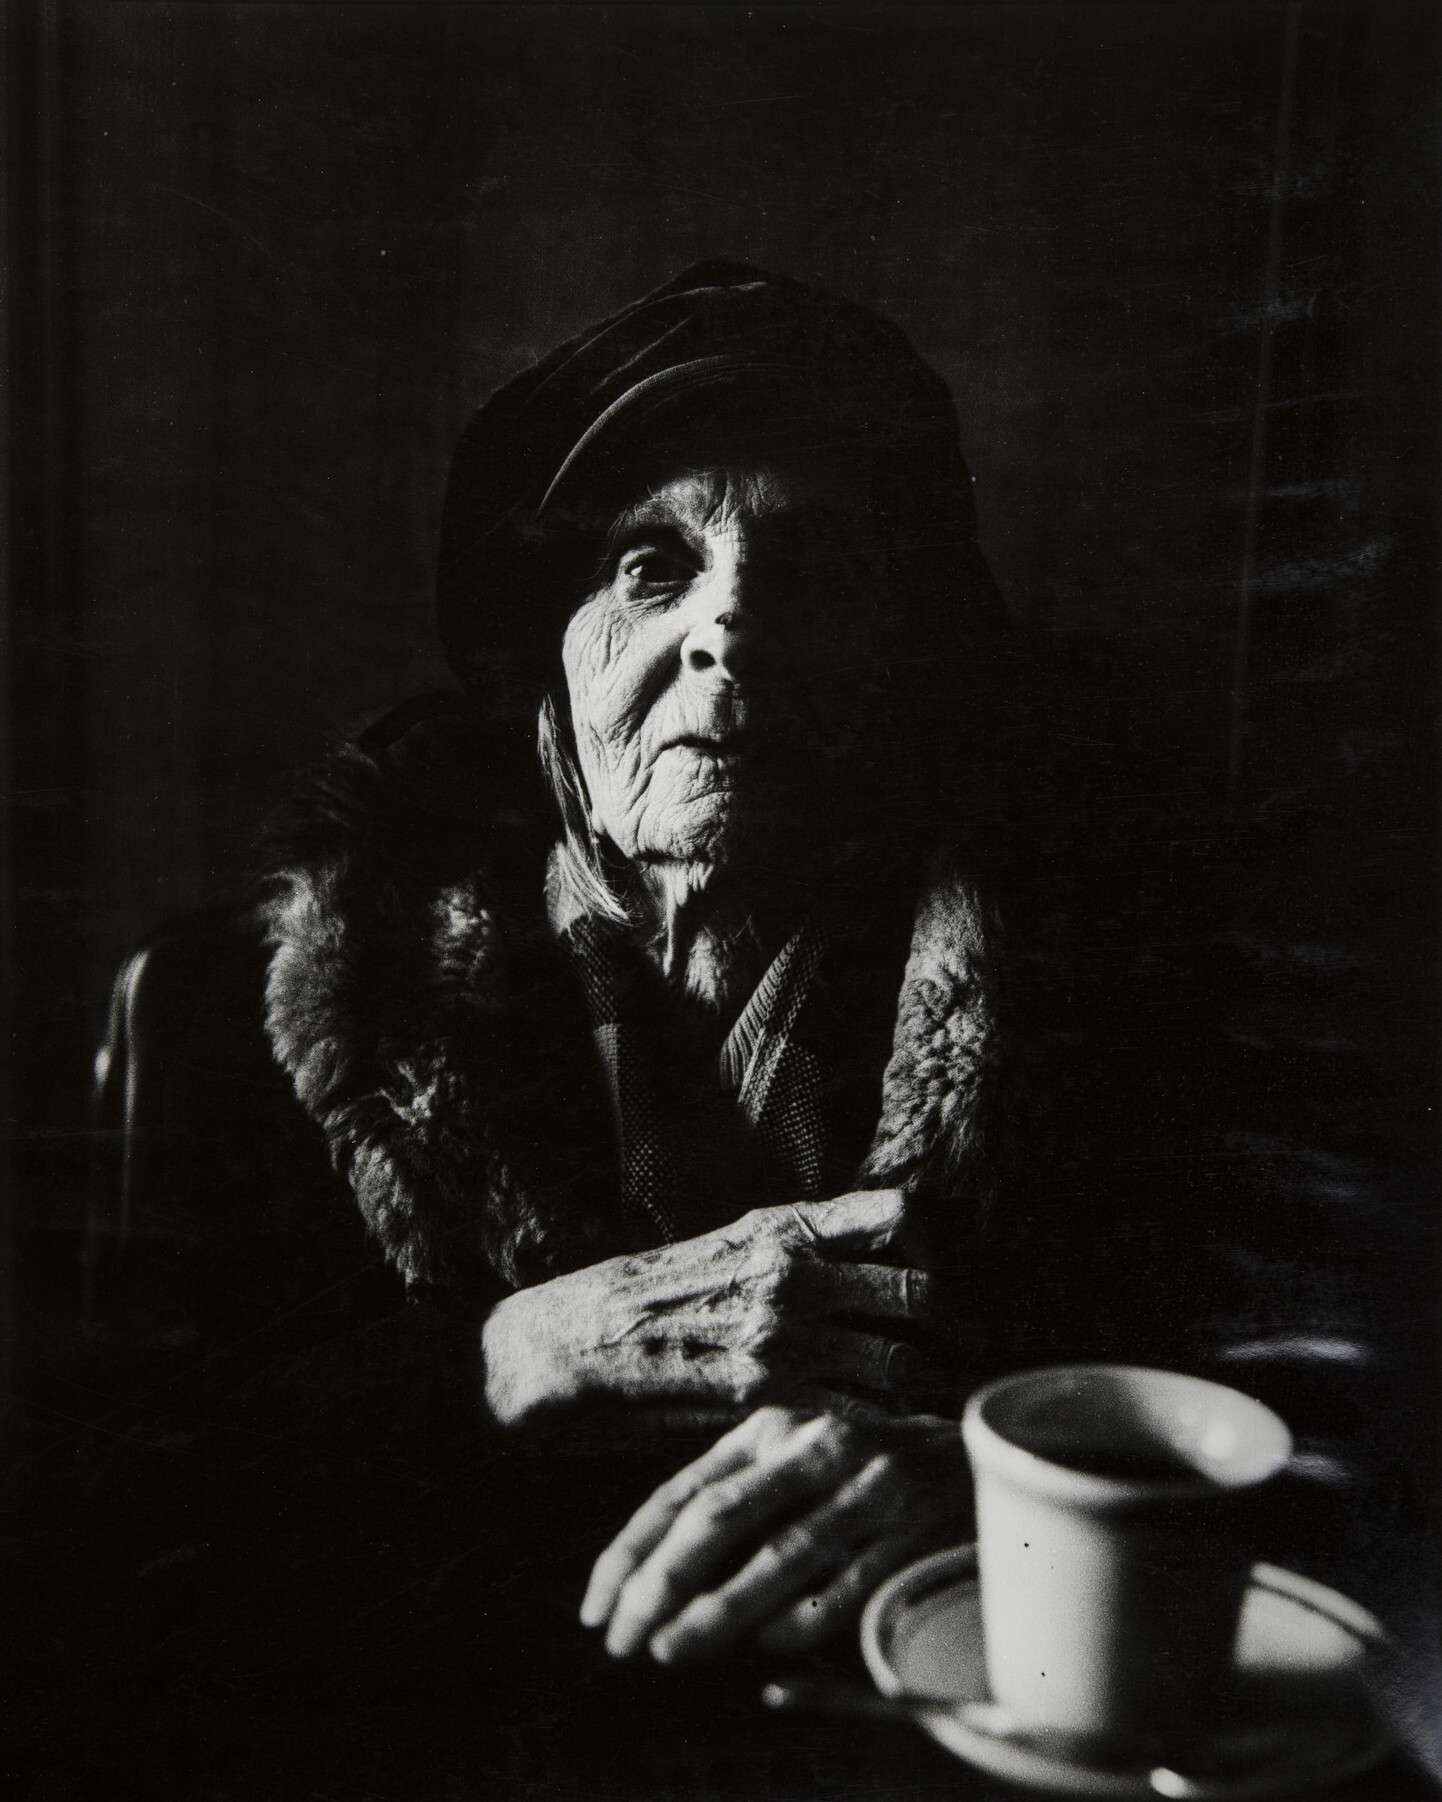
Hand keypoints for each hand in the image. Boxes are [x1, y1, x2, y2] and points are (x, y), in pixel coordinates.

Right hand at [480, 1189, 931, 1426]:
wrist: (579, 1338)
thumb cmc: (656, 1289)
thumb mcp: (731, 1238)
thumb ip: (803, 1240)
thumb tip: (879, 1248)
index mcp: (787, 1226)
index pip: (899, 1210)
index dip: (930, 1245)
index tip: (929, 1273)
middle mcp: (792, 1272)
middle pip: (919, 1288)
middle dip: (942, 1324)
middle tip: (946, 1347)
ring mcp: (781, 1335)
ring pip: (899, 1358)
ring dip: (919, 1381)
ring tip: (925, 1395)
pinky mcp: (763, 1394)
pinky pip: (858, 1412)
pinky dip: (885, 1424)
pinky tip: (891, 1431)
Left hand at [580, 1403, 969, 1661]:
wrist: (972, 1454)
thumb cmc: (859, 1473)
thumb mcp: (791, 1463)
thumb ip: (735, 1500)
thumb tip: (655, 1580)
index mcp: (772, 1431)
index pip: (684, 1493)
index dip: (633, 1552)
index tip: (596, 1609)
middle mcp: (815, 1447)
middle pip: (721, 1517)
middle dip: (662, 1583)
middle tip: (622, 1641)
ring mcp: (868, 1484)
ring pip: (780, 1553)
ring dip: (720, 1608)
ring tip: (671, 1650)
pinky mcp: (916, 1525)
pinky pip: (851, 1579)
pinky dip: (807, 1613)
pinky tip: (769, 1644)